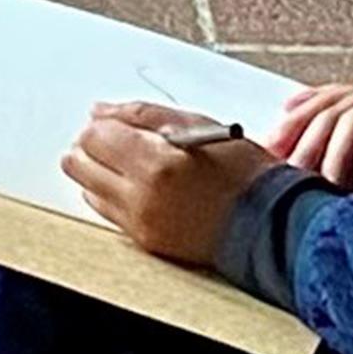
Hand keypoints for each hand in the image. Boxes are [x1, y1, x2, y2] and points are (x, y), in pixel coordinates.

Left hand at [65, 102, 274, 267]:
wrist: (272, 224)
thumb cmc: (244, 172)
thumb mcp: (199, 124)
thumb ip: (143, 115)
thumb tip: (100, 112)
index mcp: (157, 162)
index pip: (95, 136)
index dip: (102, 124)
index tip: (114, 122)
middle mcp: (142, 196)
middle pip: (79, 164)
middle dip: (92, 147)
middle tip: (115, 140)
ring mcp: (142, 223)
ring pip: (88, 189)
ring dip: (99, 172)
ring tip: (130, 163)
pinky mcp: (147, 241)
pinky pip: (109, 213)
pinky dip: (113, 195)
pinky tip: (138, 186)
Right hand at [274, 76, 352, 198]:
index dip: (333, 157)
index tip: (323, 190)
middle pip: (332, 111)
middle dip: (306, 145)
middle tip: (286, 180)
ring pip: (327, 102)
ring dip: (296, 124)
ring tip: (267, 149)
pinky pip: (335, 99)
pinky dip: (308, 106)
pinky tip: (286, 111)